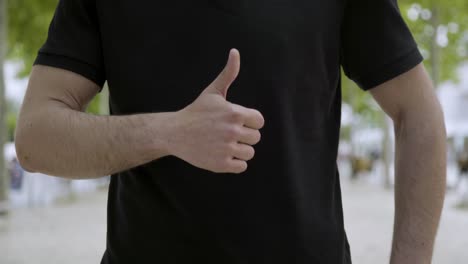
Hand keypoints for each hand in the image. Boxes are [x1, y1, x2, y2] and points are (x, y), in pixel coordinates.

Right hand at [169, 49, 264, 172]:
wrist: (175, 132)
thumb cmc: (197, 112)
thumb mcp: (213, 92)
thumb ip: (228, 73)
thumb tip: (235, 51)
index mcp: (235, 113)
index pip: (259, 122)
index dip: (249, 122)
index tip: (235, 121)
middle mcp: (233, 131)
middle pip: (256, 138)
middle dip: (244, 136)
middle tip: (227, 133)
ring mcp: (227, 149)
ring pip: (249, 153)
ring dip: (240, 150)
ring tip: (224, 144)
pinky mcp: (221, 164)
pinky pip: (241, 166)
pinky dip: (234, 163)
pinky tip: (222, 154)